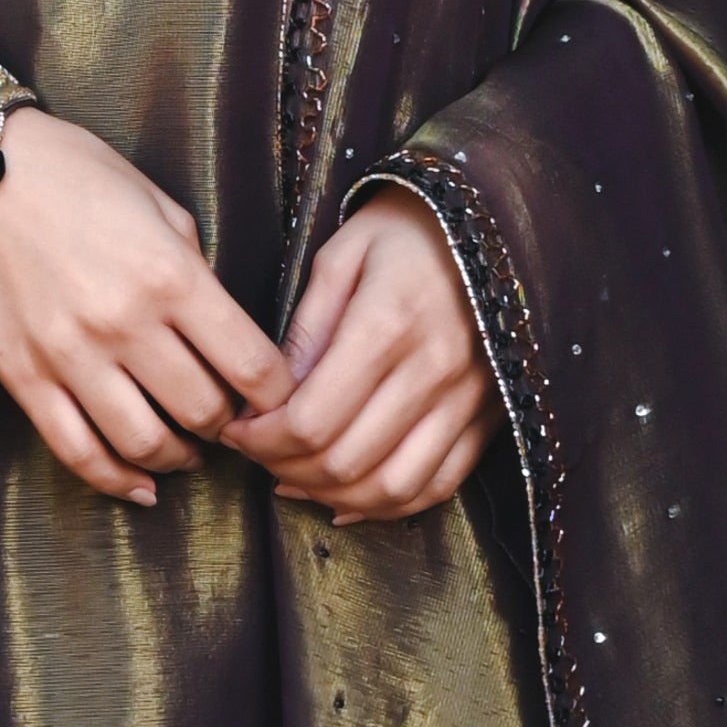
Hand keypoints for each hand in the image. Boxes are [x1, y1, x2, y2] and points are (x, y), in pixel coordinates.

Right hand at [0, 111, 285, 505]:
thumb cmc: (69, 173)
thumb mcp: (156, 204)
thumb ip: (194, 269)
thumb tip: (220, 328)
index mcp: (171, 276)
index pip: (252, 366)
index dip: (279, 396)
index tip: (279, 399)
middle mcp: (126, 324)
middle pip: (204, 412)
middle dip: (229, 426)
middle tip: (230, 420)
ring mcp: (70, 356)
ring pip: (146, 443)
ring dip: (179, 458)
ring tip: (187, 451)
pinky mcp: (24, 377)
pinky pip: (78, 451)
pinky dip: (116, 481)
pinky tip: (140, 486)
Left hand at [225, 193, 494, 523]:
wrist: (491, 222)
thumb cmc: (403, 231)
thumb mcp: (339, 258)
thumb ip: (306, 332)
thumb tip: (268, 403)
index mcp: (388, 323)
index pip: (311, 418)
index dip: (261, 439)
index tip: (236, 430)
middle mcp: (434, 369)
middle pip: (347, 460)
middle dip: (286, 469)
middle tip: (258, 454)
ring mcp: (468, 399)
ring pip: (393, 486)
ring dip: (334, 495)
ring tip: (296, 479)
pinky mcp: (489, 415)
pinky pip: (439, 484)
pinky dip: (390, 504)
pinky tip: (350, 497)